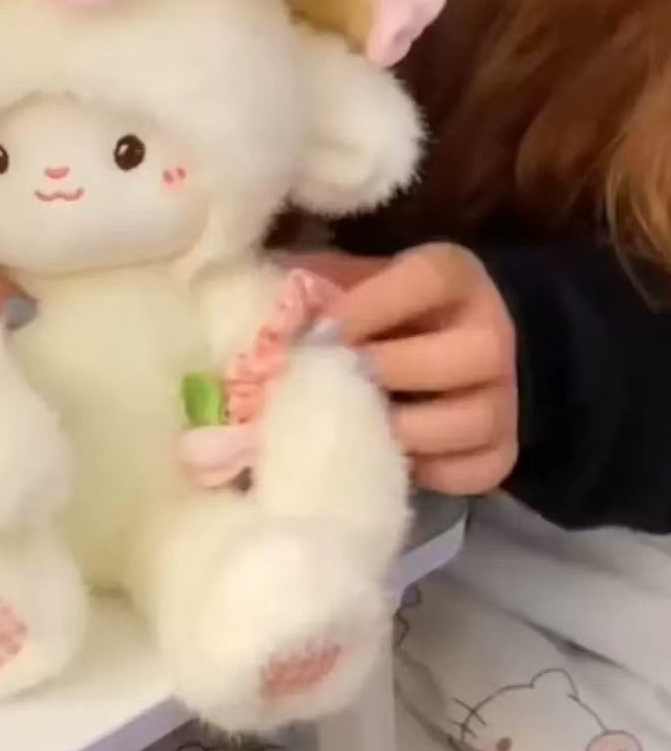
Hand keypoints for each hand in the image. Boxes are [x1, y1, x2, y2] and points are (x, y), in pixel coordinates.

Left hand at [290, 244, 518, 495]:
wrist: (455, 351)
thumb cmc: (382, 314)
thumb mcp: (355, 282)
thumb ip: (313, 289)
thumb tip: (246, 309)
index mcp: (455, 277)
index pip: (425, 281)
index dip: (369, 306)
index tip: (316, 333)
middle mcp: (493, 334)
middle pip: (456, 356)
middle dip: (377, 375)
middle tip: (321, 389)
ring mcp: (504, 399)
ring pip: (462, 422)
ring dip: (393, 431)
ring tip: (341, 429)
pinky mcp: (501, 453)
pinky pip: (462, 472)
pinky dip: (416, 472)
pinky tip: (374, 458)